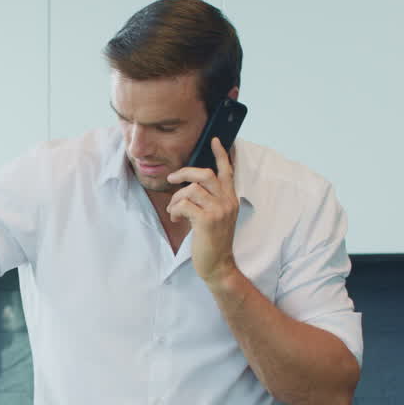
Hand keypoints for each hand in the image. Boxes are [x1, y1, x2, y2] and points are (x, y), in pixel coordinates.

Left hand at [166, 137, 239, 284]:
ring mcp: (219, 210)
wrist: (218, 265)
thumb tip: (190, 185)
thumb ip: (210, 199)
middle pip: (204, 174)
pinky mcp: (207, 220)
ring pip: (191, 190)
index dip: (221, 154)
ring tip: (174, 210)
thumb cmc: (213, 241)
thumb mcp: (217, 216)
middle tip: (172, 178)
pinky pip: (184, 205)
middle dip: (184, 173)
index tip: (215, 140)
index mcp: (231, 198)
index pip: (227, 170)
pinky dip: (175, 210)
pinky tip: (176, 219)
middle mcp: (228, 201)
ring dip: (176, 199)